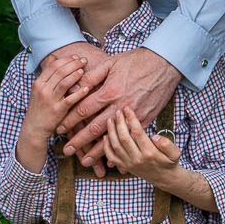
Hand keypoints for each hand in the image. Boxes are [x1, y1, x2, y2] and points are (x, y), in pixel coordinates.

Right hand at [24, 57, 89, 143]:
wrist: (34, 128)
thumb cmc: (39, 108)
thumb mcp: (38, 90)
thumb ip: (47, 75)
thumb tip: (54, 57)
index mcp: (38, 83)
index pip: (53, 65)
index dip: (66, 59)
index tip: (76, 57)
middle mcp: (43, 89)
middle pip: (60, 71)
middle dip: (73, 64)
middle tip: (84, 61)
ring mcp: (50, 100)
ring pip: (64, 82)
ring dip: (75, 75)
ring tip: (83, 70)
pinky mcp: (57, 110)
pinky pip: (70, 99)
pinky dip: (79, 93)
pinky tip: (86, 89)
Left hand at [60, 47, 181, 166]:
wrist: (164, 64)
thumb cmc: (136, 61)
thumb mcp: (111, 63)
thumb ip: (92, 76)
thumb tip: (75, 87)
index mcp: (110, 91)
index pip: (84, 110)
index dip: (70, 120)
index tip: (60, 129)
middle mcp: (120, 106)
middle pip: (95, 128)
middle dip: (79, 141)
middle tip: (66, 151)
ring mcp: (134, 115)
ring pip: (112, 137)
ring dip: (97, 152)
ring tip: (85, 162)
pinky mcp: (146, 120)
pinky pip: (130, 139)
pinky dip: (122, 151)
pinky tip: (112, 162)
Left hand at [100, 111, 181, 183]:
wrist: (164, 179)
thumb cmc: (169, 162)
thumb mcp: (175, 152)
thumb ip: (167, 144)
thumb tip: (154, 136)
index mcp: (150, 153)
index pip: (137, 132)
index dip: (131, 119)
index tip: (128, 109)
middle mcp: (137, 159)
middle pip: (124, 138)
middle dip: (119, 123)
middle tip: (117, 111)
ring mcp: (129, 164)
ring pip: (115, 146)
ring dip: (111, 132)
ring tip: (110, 120)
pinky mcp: (124, 167)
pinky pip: (111, 157)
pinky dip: (106, 146)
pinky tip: (105, 136)